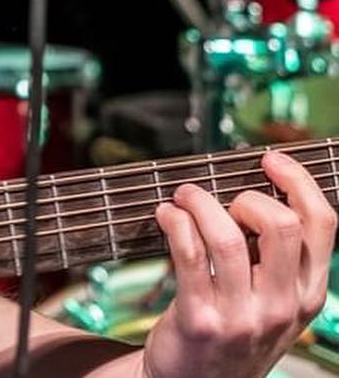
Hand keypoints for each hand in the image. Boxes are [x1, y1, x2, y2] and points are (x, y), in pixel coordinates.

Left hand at [143, 149, 336, 377]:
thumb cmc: (233, 328)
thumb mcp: (273, 299)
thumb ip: (276, 255)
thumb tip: (258, 187)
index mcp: (307, 294)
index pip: (322, 226)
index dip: (298, 181)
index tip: (270, 160)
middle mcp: (281, 306)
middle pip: (281, 224)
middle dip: (247, 195)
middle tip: (224, 197)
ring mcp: (241, 316)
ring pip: (228, 235)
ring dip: (199, 202)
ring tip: (184, 198)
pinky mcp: (200, 319)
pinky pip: (188, 252)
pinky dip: (174, 220)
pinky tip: (166, 215)